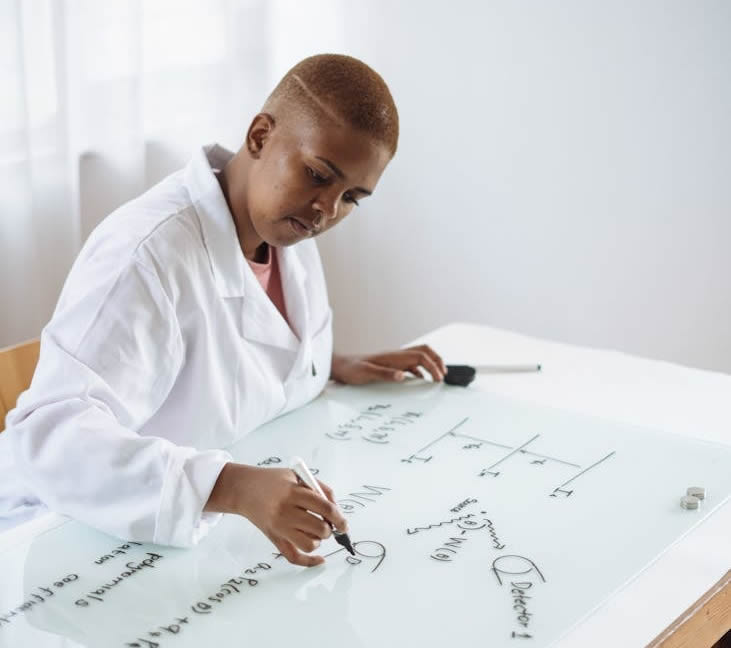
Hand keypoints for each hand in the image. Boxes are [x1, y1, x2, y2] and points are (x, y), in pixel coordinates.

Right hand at [204, 463, 348, 566]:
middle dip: (329, 528)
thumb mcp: (297, 475)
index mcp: (293, 492)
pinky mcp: (274, 539)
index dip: (339, 517)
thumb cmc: (273, 480)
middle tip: (328, 524)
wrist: (243, 489)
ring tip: (316, 531)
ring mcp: (279, 527)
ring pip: (309, 544)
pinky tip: (319, 559)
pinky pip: (293, 557)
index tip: (344, 523)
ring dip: (319, 540)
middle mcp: (285, 512)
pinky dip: (309, 561)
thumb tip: (337, 510)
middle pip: (319, 528)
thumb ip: (320, 489)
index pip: (324, 507)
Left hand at [330, 344, 446, 384]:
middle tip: (444, 374)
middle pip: (424, 351)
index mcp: (393, 356)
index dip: (433, 366)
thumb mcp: (366, 373)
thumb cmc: (351, 369)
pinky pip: (411, 365)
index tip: (439, 379)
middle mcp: (396, 355)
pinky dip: (420, 370)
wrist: (339, 366)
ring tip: (438, 376)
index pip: (420, 356)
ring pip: (419, 356)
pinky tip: (420, 380)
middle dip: (437, 360)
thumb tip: (402, 376)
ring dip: (430, 364)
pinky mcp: (390, 365)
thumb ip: (384, 374)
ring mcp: (394, 359)